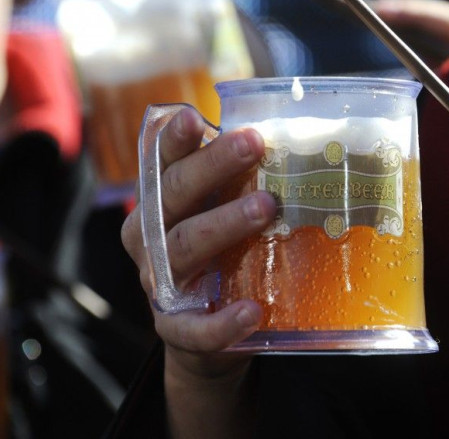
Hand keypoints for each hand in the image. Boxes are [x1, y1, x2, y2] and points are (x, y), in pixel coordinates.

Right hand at [121, 106, 275, 436]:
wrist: (205, 332)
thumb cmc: (220, 255)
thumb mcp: (220, 213)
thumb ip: (240, 182)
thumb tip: (298, 140)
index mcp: (159, 203)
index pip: (163, 163)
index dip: (175, 140)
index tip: (194, 115)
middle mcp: (150, 238)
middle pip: (173, 196)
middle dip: (212, 167)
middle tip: (253, 145)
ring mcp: (159, 284)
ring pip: (183, 249)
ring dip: (223, 225)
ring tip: (265, 208)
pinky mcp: (176, 329)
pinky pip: (194, 329)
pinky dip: (221, 322)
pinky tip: (251, 312)